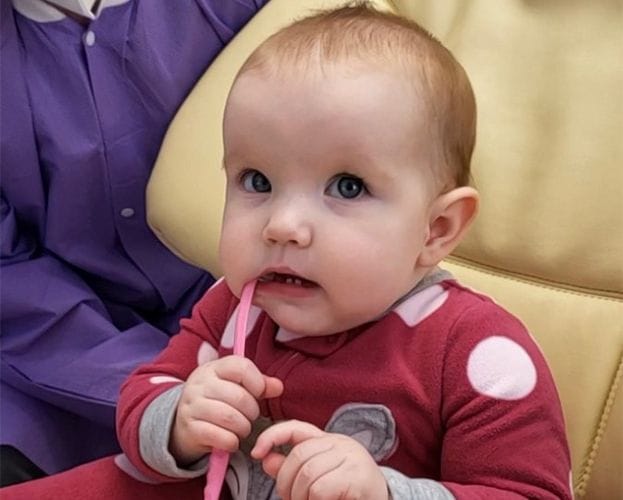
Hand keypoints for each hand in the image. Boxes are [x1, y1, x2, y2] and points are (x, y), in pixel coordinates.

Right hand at [170, 355, 282, 464]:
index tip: (258, 393)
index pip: (241, 367)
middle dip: (252, 411)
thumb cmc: (218, 401)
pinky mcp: (190, 429)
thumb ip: (259, 384)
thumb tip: (278, 387)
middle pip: (239, 397)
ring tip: (242, 428)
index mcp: (214, 368)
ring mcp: (192, 406)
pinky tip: (232, 440)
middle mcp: (200, 384)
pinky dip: (232, 442)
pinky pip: (221, 437)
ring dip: (244, 428)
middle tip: (250, 416)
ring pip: (231, 418)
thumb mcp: (236, 386)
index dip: (257, 382)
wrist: (185, 422)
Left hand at [251, 420, 388, 499]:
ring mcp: (351, 457)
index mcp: (329, 441)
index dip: (272, 435)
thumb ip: (292, 468)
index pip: (295, 427)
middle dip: (286, 483)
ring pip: (307, 474)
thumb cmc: (348, 493)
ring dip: (299, 497)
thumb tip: (265, 459)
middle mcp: (341, 443)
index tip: (256, 452)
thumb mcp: (317, 478)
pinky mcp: (357, 477)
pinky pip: (320, 489)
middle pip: (298, 455)